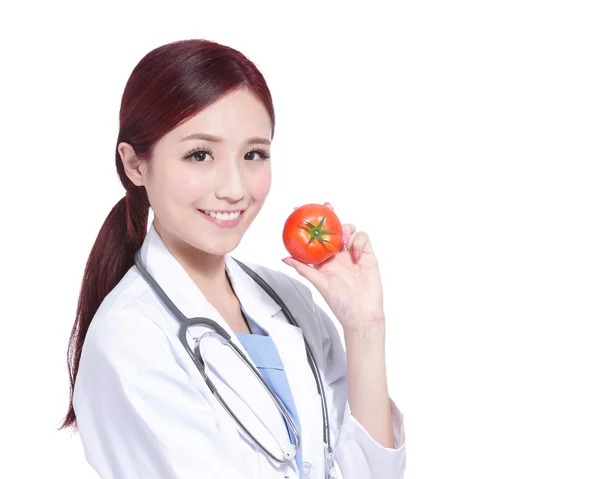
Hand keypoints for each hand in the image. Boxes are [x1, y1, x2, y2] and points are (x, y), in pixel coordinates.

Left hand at [282, 202, 384, 331]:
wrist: (361, 314)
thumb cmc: (340, 302)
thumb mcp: (319, 283)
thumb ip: (303, 269)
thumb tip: (285, 258)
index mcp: (325, 260)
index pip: (317, 238)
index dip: (311, 225)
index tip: (301, 211)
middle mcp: (338, 254)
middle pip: (335, 229)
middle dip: (331, 215)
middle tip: (326, 206)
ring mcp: (353, 253)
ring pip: (350, 230)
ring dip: (345, 230)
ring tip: (342, 240)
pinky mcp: (367, 255)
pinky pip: (363, 238)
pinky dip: (358, 241)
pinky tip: (354, 254)